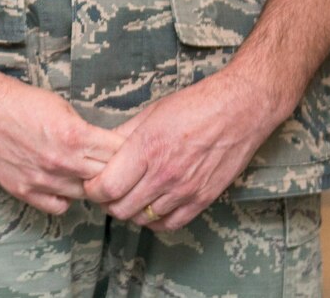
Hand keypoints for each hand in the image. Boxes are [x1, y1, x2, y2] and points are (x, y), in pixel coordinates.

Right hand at [0, 65, 123, 214]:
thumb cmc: (14, 99)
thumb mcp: (59, 105)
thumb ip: (84, 130)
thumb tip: (105, 146)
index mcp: (74, 135)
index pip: (121, 155)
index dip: (129, 152)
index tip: (129, 150)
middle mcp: (61, 162)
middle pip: (108, 178)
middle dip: (114, 170)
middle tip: (114, 165)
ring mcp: (42, 180)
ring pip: (85, 195)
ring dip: (89, 184)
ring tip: (84, 170)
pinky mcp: (24, 191)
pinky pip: (59, 206)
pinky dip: (65, 197)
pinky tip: (62, 182)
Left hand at [82, 68, 285, 231]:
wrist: (238, 111)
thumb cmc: (194, 106)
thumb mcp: (150, 114)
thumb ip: (123, 136)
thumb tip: (101, 149)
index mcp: (146, 149)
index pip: (107, 187)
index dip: (93, 190)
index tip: (90, 184)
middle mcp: (164, 174)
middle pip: (122, 208)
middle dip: (107, 203)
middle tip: (106, 192)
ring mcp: (185, 190)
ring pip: (144, 218)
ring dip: (130, 211)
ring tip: (128, 197)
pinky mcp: (203, 199)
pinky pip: (171, 224)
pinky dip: (155, 220)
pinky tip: (151, 207)